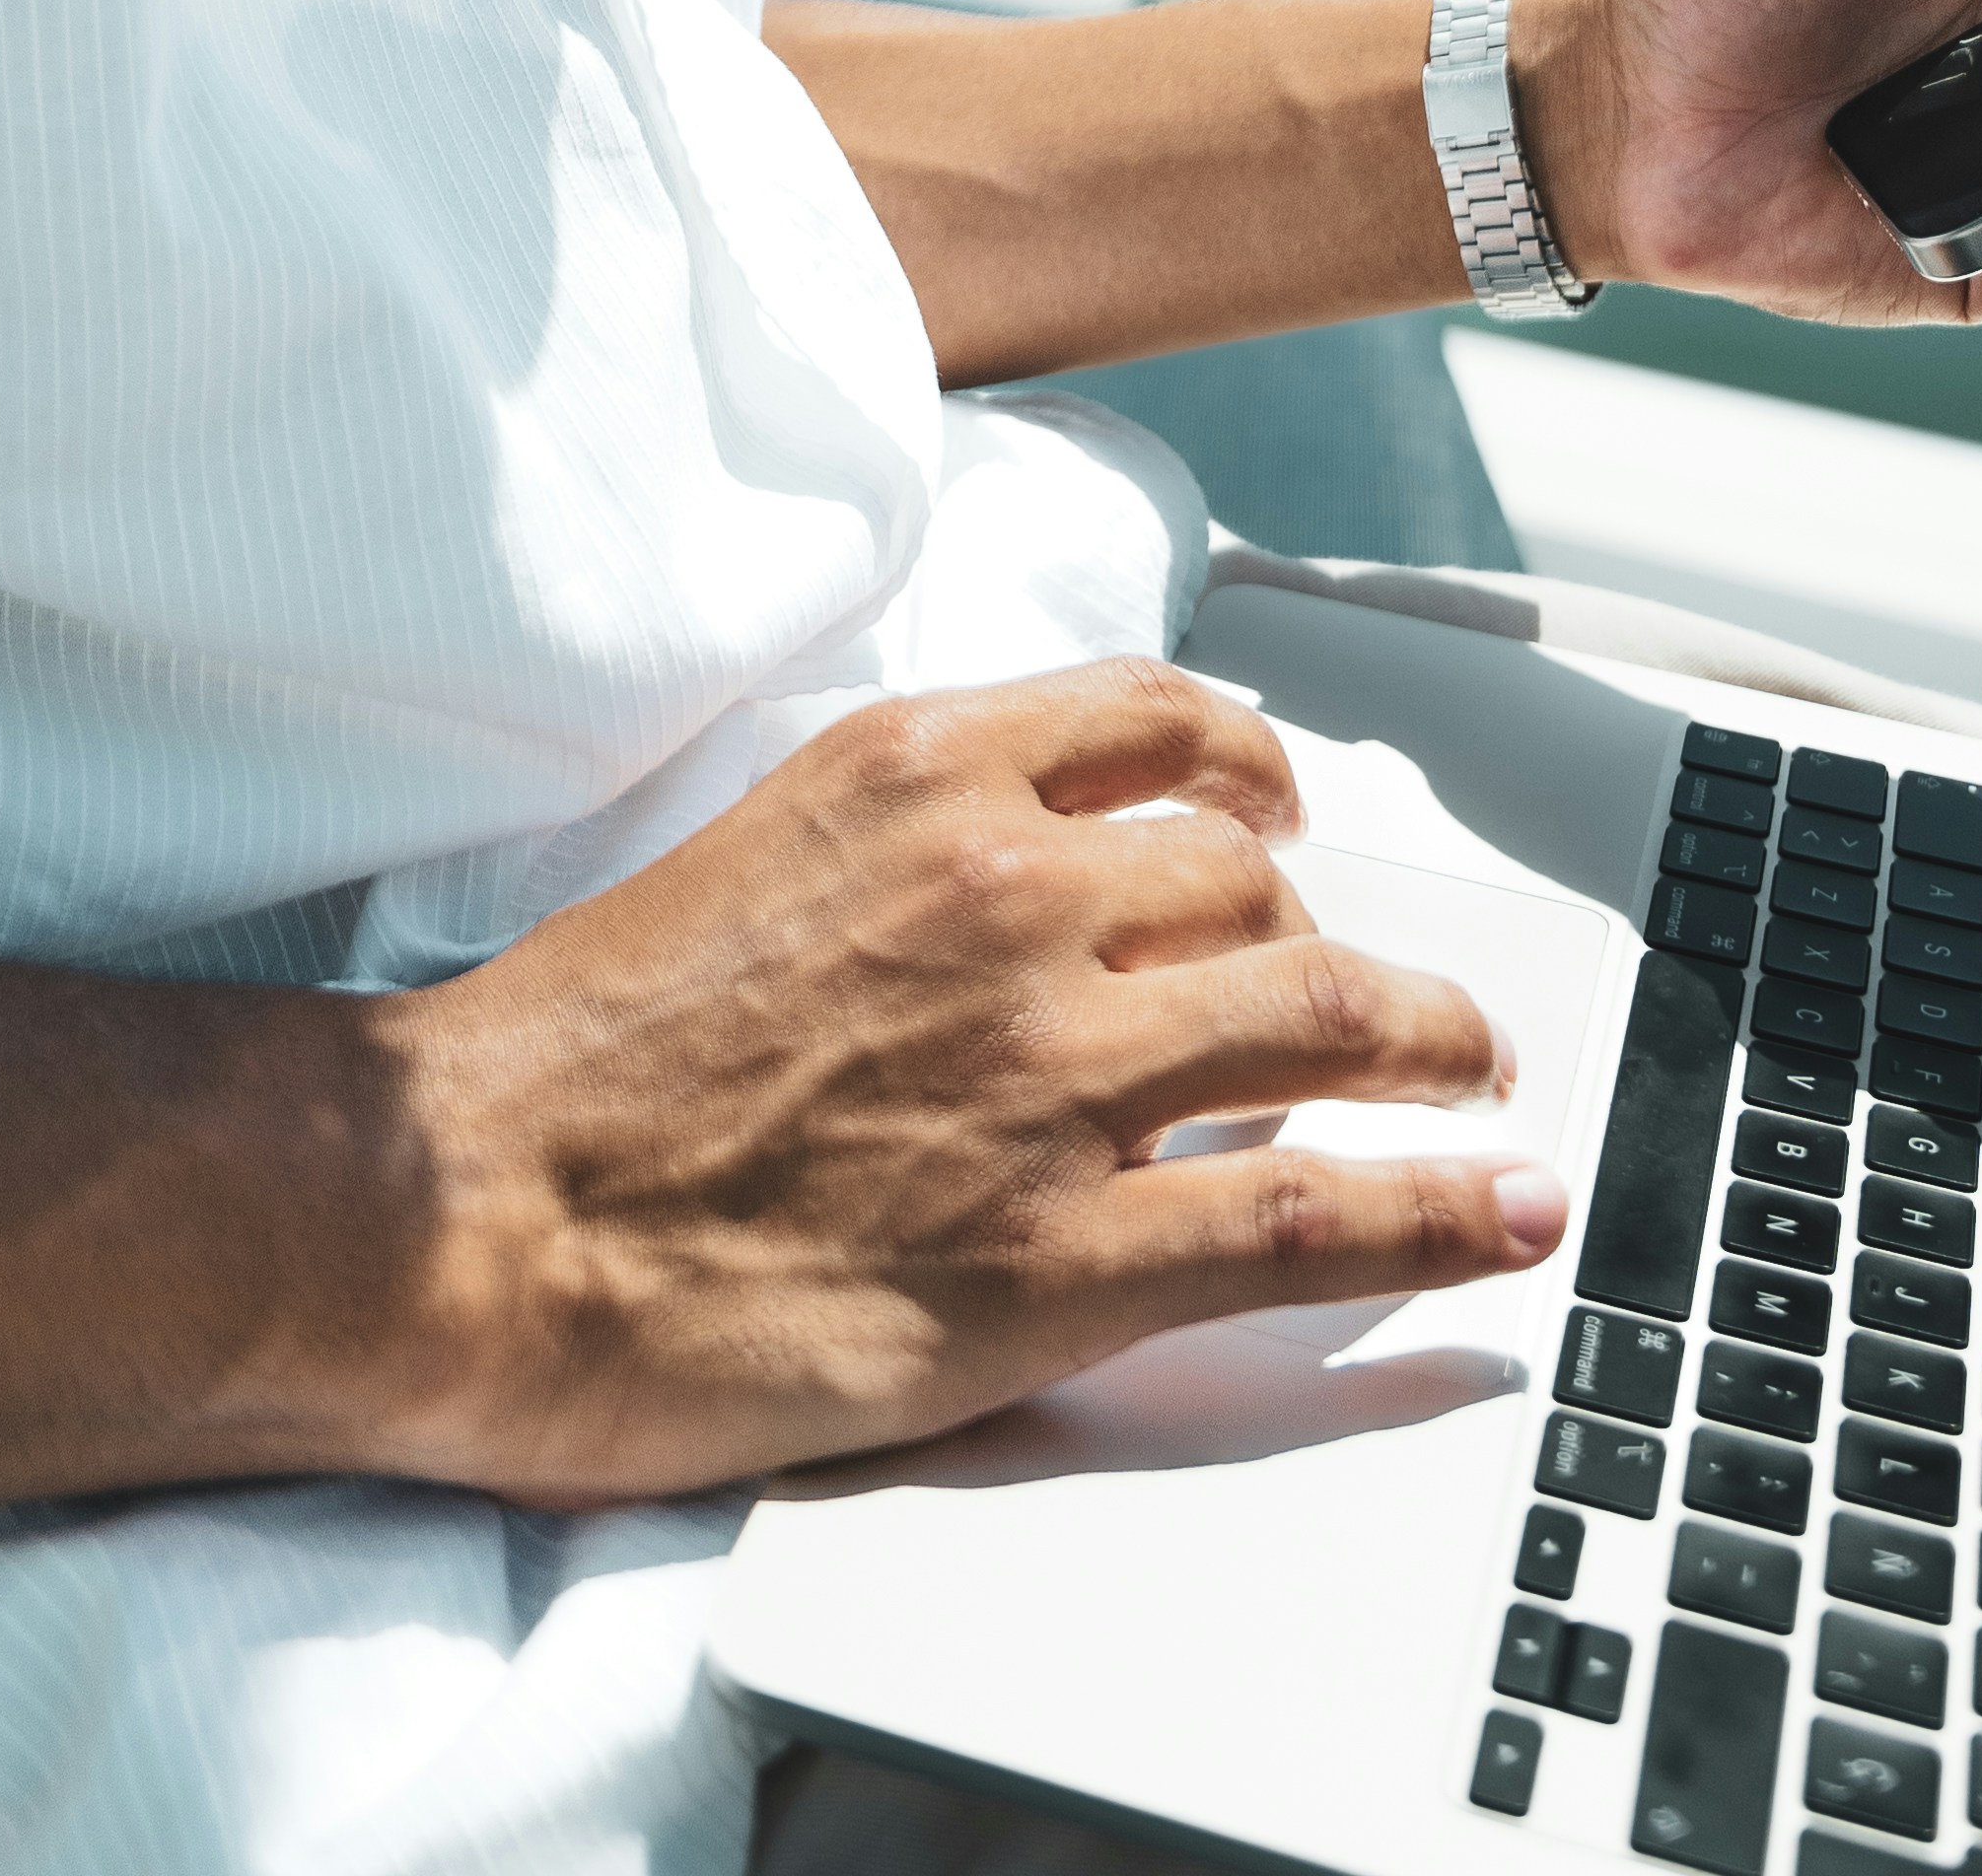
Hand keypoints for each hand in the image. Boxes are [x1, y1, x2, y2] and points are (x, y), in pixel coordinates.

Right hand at [357, 659, 1566, 1504]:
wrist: (475, 1202)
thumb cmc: (577, 1050)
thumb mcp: (753, 850)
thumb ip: (899, 845)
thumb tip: (1016, 870)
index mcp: (925, 776)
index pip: (1165, 729)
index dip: (1258, 774)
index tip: (1289, 812)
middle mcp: (1013, 891)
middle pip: (1259, 889)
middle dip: (1345, 940)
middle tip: (1389, 995)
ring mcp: (1050, 1071)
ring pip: (1327, 1018)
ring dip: (1436, 1048)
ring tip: (1478, 1080)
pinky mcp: (1062, 1251)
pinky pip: (1315, 1213)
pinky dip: (1442, 1211)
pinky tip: (1505, 1213)